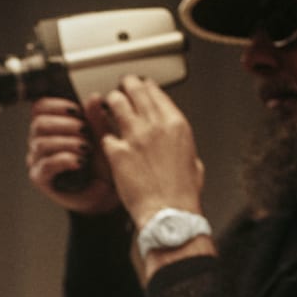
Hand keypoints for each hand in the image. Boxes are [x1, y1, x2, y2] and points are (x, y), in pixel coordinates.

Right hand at [27, 96, 119, 214]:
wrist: (105, 192)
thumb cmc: (101, 166)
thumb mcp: (102, 137)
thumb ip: (96, 118)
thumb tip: (93, 97)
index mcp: (51, 127)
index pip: (40, 107)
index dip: (56, 105)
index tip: (76, 110)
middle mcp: (40, 142)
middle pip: (39, 123)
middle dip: (65, 125)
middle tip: (85, 131)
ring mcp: (38, 160)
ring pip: (41, 143)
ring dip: (67, 143)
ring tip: (85, 149)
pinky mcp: (40, 178)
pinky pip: (46, 165)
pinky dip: (64, 160)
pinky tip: (78, 162)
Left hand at [91, 75, 204, 226]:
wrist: (168, 212)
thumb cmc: (182, 193)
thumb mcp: (193, 161)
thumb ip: (183, 146)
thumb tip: (178, 143)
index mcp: (176, 124)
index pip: (157, 93)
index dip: (146, 86)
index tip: (142, 85)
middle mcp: (155, 125)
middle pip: (135, 91)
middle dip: (127, 85)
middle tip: (122, 86)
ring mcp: (134, 137)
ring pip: (116, 104)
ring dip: (111, 101)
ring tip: (107, 102)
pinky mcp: (116, 153)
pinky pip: (104, 135)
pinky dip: (102, 135)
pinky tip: (103, 138)